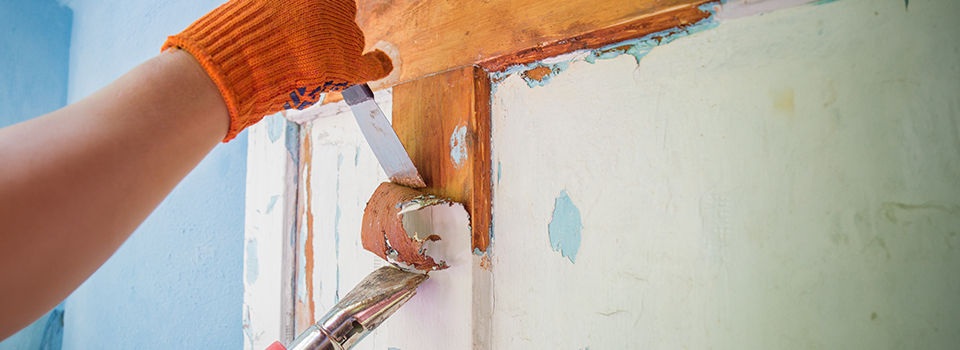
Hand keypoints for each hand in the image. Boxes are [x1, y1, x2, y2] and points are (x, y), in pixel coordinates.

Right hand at [163, 0, 392, 140]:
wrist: (238, 63)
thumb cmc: (238, 33)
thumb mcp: (262, 3)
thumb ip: (285, 6)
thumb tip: (295, 15)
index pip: (327, 4)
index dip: (315, 14)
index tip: (302, 24)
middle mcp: (336, 7)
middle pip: (337, 18)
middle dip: (321, 31)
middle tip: (295, 45)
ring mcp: (345, 34)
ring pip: (347, 40)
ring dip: (332, 50)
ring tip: (300, 63)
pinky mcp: (348, 65)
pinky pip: (373, 64)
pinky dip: (378, 63)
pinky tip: (383, 60)